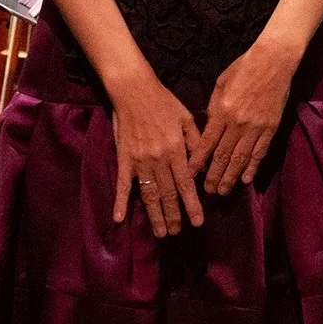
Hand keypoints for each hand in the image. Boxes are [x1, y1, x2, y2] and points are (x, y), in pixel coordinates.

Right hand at [108, 71, 205, 236]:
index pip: (186, 185)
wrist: (134, 90)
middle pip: (168, 194)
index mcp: (176, 150)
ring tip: (160, 233)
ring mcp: (139, 161)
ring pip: (149, 194)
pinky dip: (120, 202)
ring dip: (154, 215)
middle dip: (174, 216)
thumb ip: (196, 142)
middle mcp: (158, 159)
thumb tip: (203, 165)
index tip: (198, 222)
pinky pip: (122, 184)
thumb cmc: (164, 102)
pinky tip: (119, 219)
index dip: (192, 205)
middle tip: (178, 233)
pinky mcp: (123, 159)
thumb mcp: (187, 118)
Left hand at [196, 35, 294, 194]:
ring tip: (224, 191)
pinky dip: (253, 167)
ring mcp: (256, 126)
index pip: (207, 143)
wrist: (273, 60)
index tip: (190, 176)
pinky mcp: (271, 127)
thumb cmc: (244, 67)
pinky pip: (260, 151)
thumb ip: (214, 107)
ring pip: (241, 158)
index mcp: (222, 111)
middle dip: (214, 175)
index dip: (198, 162)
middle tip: (208, 191)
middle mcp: (238, 123)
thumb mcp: (221, 83)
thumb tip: (209, 128)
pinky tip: (247, 179)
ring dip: (231, 177)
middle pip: (223, 155)